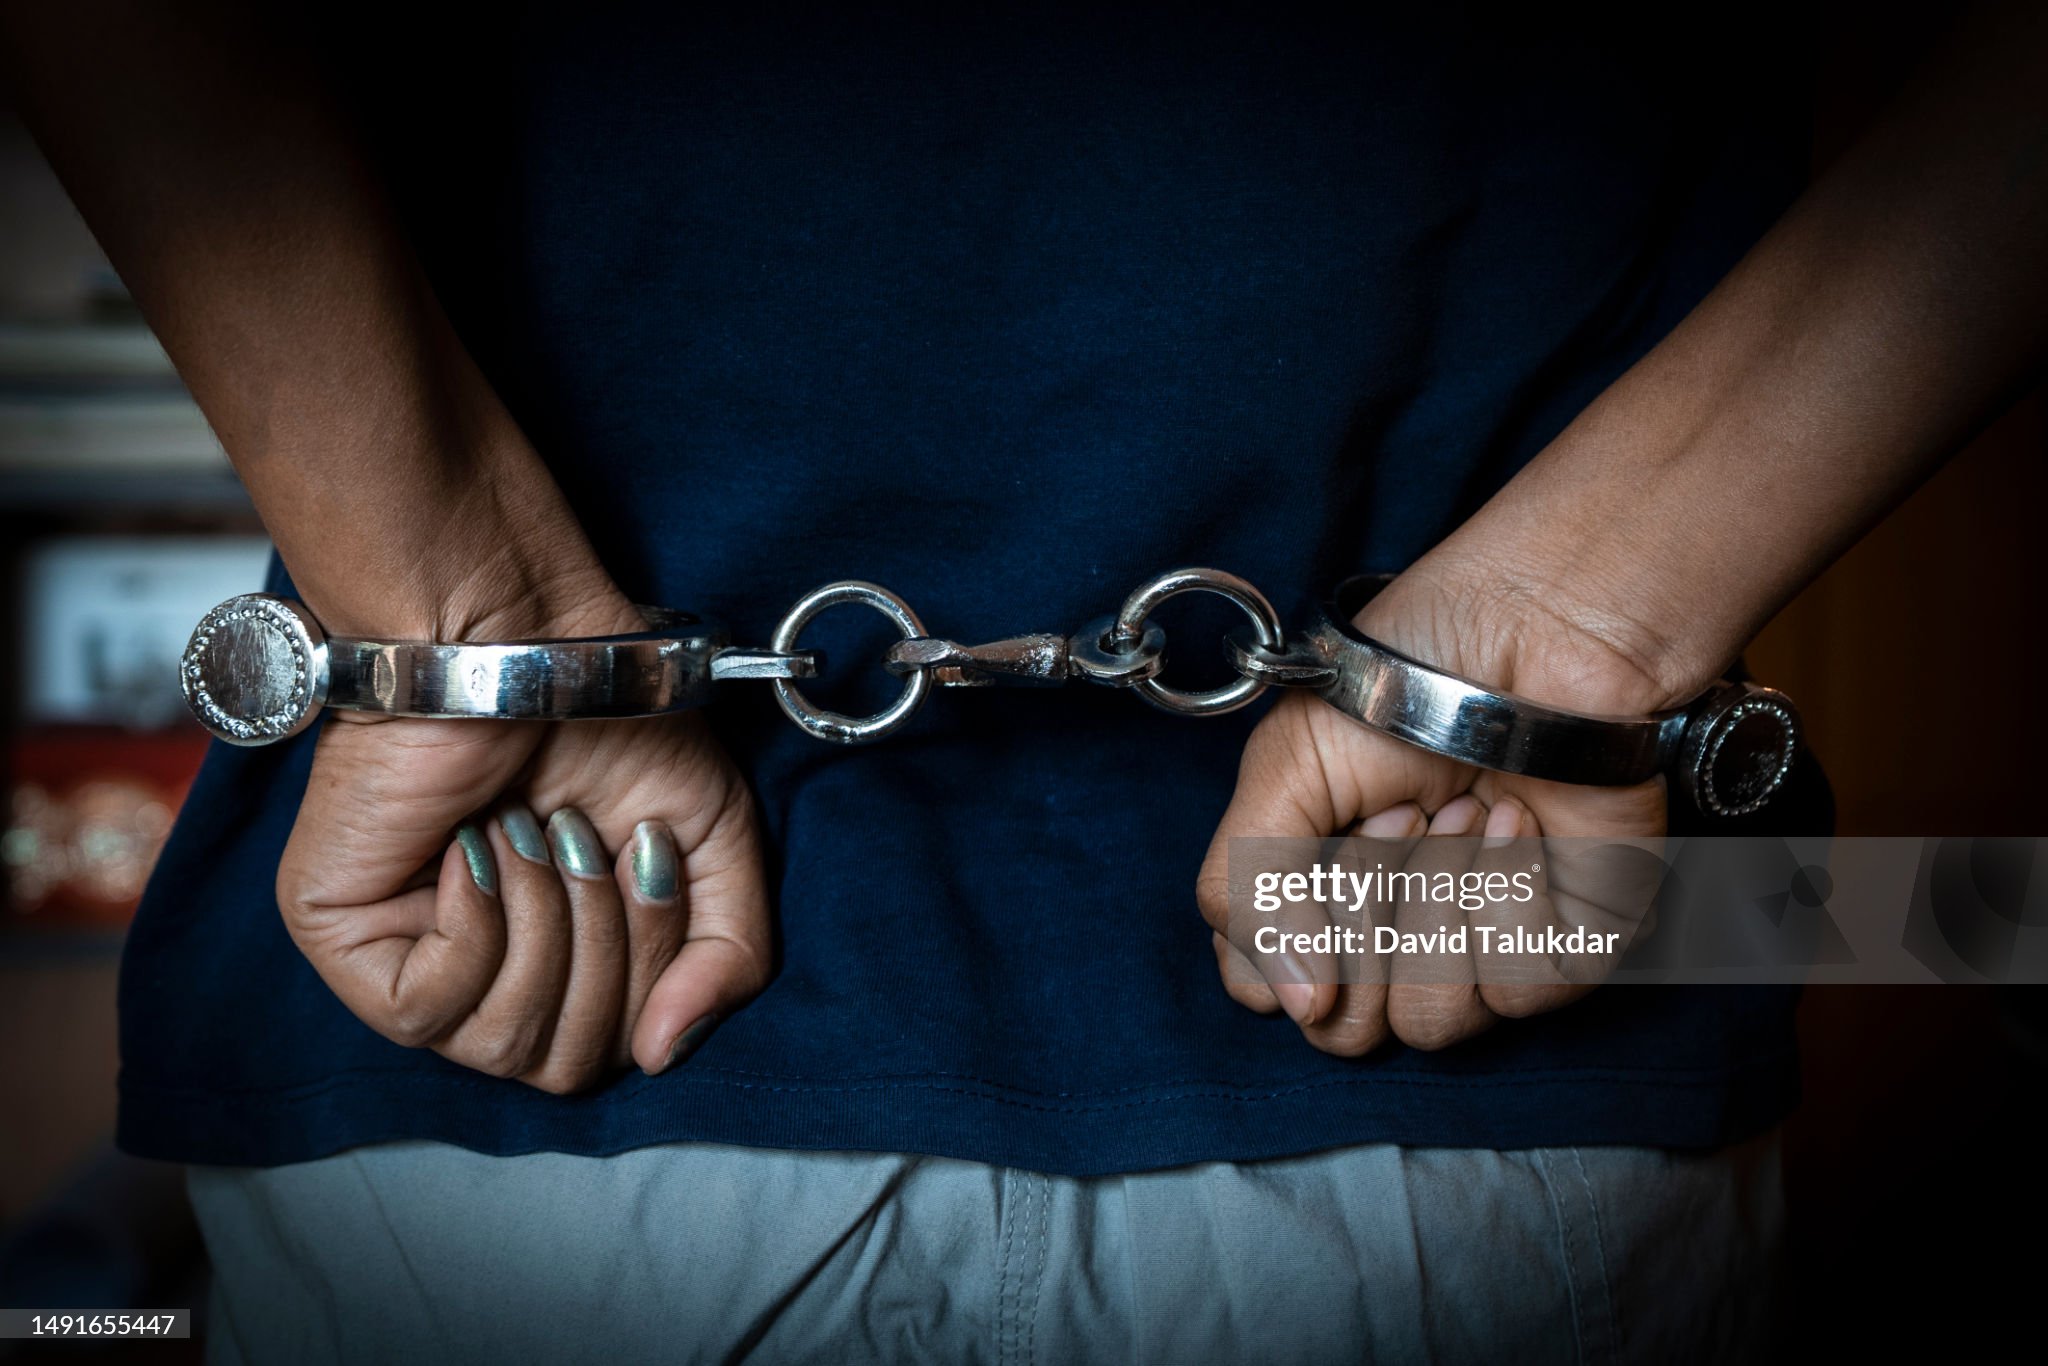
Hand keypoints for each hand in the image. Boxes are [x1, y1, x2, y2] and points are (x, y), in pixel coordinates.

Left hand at [275, 592, 769, 1093]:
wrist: (523, 644)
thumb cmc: (609, 721)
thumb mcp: (709, 843)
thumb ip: (729, 956)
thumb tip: (665, 1051)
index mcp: (564, 966)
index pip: (619, 1049)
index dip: (654, 967)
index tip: (642, 852)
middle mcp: (485, 978)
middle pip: (568, 1063)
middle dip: (603, 944)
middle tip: (580, 836)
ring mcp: (410, 963)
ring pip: (504, 1042)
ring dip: (544, 923)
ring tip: (524, 831)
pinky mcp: (342, 940)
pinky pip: (425, 1011)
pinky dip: (475, 927)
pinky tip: (473, 849)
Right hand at [1196, 552, 1677, 1055]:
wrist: (1537, 628)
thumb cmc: (1411, 681)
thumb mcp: (1284, 770)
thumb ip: (1249, 888)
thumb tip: (1298, 1005)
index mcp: (1314, 903)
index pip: (1270, 997)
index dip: (1284, 939)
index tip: (1315, 848)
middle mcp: (1394, 942)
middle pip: (1347, 1029)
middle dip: (1365, 912)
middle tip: (1400, 813)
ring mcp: (1481, 952)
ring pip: (1434, 1024)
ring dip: (1440, 899)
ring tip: (1464, 807)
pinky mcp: (1570, 945)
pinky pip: (1524, 991)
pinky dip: (1512, 897)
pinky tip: (1518, 821)